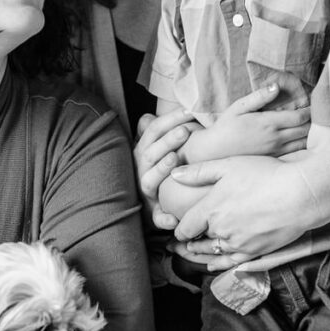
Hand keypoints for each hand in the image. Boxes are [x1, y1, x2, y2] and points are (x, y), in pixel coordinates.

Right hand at [134, 109, 196, 229]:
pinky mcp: (153, 214)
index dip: (169, 120)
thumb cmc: (154, 171)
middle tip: (185, 131)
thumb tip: (147, 116)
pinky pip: (157, 218)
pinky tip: (174, 218)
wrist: (144, 204)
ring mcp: (146, 192)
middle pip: (151, 153)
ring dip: (161, 169)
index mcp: (142, 152)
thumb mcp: (151, 150)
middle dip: (167, 141)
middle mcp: (141, 170)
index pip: (153, 131)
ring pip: (150, 181)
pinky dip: (164, 219)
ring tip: (174, 158)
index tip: (188, 111)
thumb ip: (153, 133)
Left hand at [167, 154, 320, 266]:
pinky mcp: (255, 252)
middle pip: (197, 241)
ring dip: (201, 253)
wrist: (301, 195)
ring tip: (192, 252)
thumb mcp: (228, 165)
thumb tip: (174, 173)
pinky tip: (213, 266)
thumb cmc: (266, 175)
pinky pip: (231, 263)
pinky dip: (219, 265)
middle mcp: (221, 230)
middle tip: (178, 244)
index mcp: (211, 210)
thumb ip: (199, 171)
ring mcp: (238, 243)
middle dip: (187, 242)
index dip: (178, 230)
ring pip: (213, 253)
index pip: (185, 227)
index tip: (176, 229)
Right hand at [211, 84, 309, 158]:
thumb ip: (259, 97)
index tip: (312, 103)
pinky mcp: (274, 158)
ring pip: (303, 142)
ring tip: (312, 124)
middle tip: (316, 113)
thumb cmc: (226, 126)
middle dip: (314, 121)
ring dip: (310, 133)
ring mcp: (275, 150)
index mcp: (268, 123)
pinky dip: (304, 143)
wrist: (215, 150)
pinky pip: (296, 151)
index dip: (310, 110)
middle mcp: (275, 138)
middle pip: (306, 130)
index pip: (300, 117)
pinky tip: (303, 137)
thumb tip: (276, 87)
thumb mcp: (238, 107)